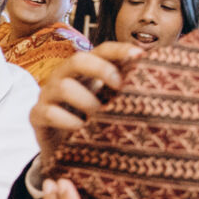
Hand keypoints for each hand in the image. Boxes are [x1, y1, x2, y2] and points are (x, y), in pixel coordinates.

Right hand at [28, 45, 143, 163]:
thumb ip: (126, 90)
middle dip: (101, 70)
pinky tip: (81, 129)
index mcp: (85, 70)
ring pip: (64, 87)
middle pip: (79, 59)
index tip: (140, 56)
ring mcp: (48, 94)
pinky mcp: (36, 115)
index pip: (102, 50)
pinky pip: (49, 112)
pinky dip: (68, 120)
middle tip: (119, 87)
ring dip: (87, 102)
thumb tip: (161, 78)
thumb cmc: (93, 122)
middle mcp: (64, 76)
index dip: (120, 50)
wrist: (64, 149)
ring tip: (99, 117)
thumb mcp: (110, 104)